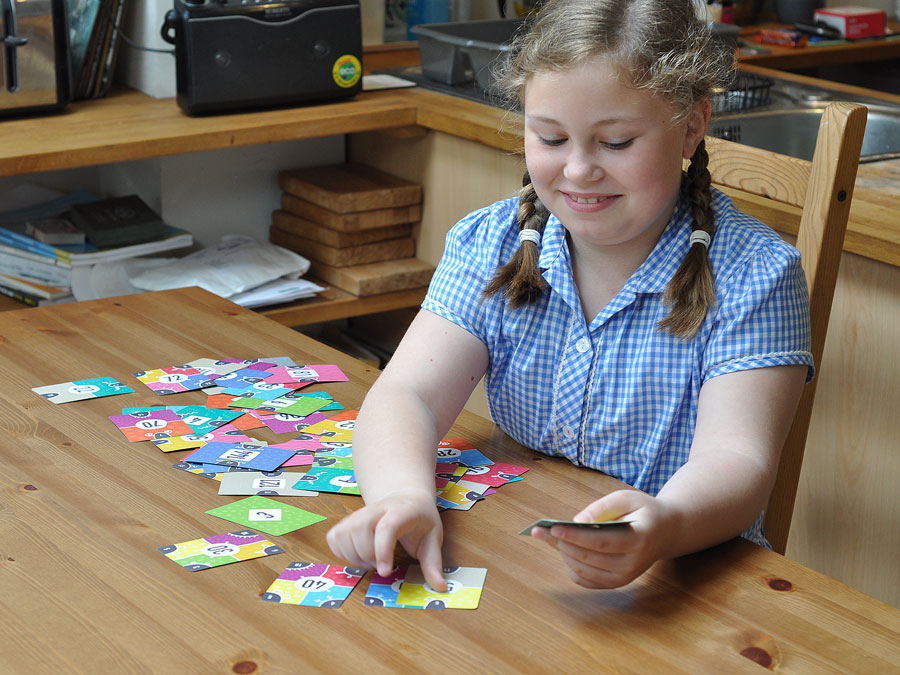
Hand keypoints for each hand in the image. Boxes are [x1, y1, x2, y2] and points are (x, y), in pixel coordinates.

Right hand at [326, 488, 446, 590]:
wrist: (406, 498)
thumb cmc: (420, 519)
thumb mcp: (433, 538)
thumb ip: (434, 563)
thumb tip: (440, 588)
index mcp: (401, 511)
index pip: (387, 527)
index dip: (383, 550)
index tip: (385, 572)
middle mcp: (377, 509)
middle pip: (360, 529)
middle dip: (367, 555)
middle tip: (382, 566)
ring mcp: (360, 513)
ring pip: (344, 533)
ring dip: (354, 555)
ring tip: (371, 561)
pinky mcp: (348, 521)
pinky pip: (334, 536)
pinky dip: (341, 551)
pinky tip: (357, 555)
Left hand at [529, 490, 673, 588]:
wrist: (665, 532)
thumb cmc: (642, 511)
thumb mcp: (627, 498)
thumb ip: (602, 507)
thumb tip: (576, 520)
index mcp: (638, 541)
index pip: (600, 542)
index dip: (574, 536)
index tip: (553, 528)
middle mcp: (632, 565)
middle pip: (588, 557)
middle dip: (561, 543)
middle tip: (540, 530)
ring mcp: (624, 578)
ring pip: (583, 569)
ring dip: (562, 552)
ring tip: (548, 536)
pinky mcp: (615, 584)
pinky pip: (585, 580)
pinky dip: (570, 565)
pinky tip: (563, 549)